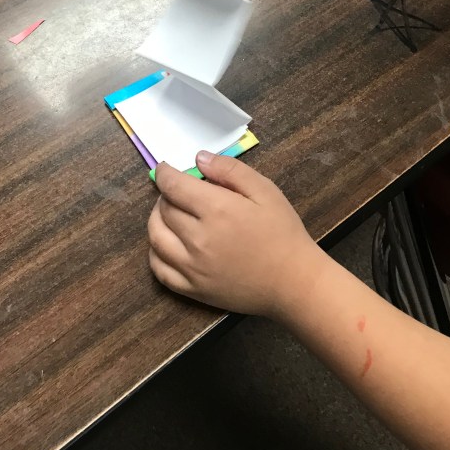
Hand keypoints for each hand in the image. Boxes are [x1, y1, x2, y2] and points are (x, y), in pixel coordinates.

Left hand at [148, 151, 322, 317]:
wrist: (294, 282)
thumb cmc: (282, 232)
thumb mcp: (264, 190)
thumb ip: (230, 170)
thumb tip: (199, 159)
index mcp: (216, 209)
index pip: (173, 186)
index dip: (164, 173)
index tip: (165, 169)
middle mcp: (198, 238)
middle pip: (163, 209)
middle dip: (166, 195)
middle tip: (177, 191)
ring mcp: (192, 267)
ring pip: (155, 238)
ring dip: (156, 220)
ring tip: (169, 214)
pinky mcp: (192, 290)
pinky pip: (159, 270)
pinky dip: (155, 253)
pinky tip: (167, 244)